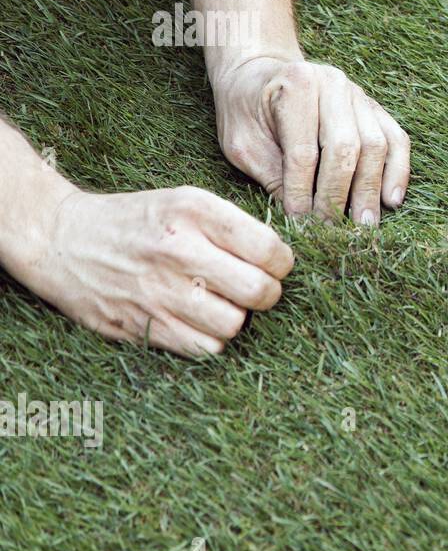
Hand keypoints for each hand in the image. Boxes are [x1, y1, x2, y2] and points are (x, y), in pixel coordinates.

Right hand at [17, 186, 293, 356]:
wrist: (61, 239)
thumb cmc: (137, 221)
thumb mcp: (184, 201)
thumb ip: (233, 226)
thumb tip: (281, 260)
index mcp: (194, 212)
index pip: (269, 249)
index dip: (282, 263)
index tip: (274, 265)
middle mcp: (178, 250)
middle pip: (258, 291)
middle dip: (268, 294)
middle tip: (256, 289)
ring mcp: (159, 291)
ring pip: (234, 324)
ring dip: (236, 318)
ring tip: (221, 303)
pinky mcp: (143, 324)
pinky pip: (205, 348)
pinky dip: (210, 339)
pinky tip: (198, 320)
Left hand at [210, 58, 410, 224]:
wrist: (259, 74)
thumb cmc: (245, 110)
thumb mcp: (242, 142)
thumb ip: (271, 175)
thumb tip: (302, 218)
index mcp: (297, 85)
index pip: (304, 151)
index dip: (304, 192)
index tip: (301, 223)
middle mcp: (333, 84)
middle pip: (347, 147)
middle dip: (340, 194)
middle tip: (336, 229)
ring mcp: (359, 95)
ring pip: (377, 145)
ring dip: (371, 189)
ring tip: (364, 224)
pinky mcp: (374, 108)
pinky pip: (397, 139)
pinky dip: (398, 171)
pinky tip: (391, 199)